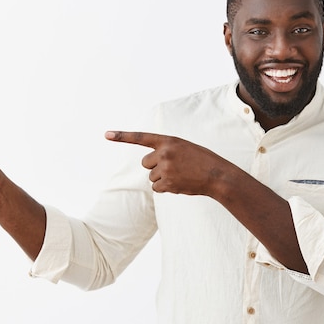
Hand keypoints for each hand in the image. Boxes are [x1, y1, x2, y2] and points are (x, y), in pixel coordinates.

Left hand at [105, 131, 229, 195]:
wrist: (217, 175)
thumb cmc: (202, 161)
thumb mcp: (184, 147)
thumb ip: (167, 150)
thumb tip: (151, 166)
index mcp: (168, 140)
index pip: (141, 137)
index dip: (122, 136)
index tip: (106, 134)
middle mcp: (164, 152)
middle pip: (145, 163)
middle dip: (155, 167)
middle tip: (173, 167)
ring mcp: (165, 168)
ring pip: (151, 177)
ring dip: (163, 178)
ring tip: (181, 175)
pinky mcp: (167, 182)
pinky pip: (156, 188)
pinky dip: (165, 188)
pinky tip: (179, 184)